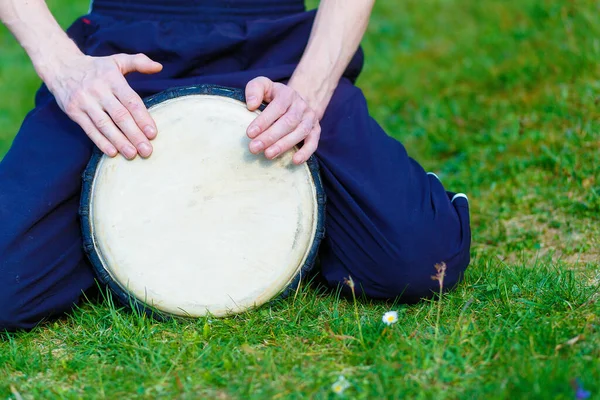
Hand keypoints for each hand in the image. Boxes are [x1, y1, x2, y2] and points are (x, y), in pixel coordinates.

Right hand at [46, 53, 162, 158]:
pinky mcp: (73, 111)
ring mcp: (84, 101)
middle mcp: (98, 90)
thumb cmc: (96, 68)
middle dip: (134, 135)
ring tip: (132, 154)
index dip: (142, 118)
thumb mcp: (117, 60)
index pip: (131, 101)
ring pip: (104, 125)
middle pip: (120, 116)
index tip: (153, 133)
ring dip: (119, 141)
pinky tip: (112, 152)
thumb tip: (159, 67)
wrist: (60, 66)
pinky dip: (100, 142)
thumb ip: (138, 62)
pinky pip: (89, 129)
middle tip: (147, 150)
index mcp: (112, 78)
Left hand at [245, 77, 320, 164]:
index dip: (264, 120)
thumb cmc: (274, 96)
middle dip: (270, 136)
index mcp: (287, 94)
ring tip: (268, 155)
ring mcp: (310, 118)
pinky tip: (295, 161)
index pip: (277, 107)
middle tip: (254, 148)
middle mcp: (301, 106)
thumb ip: (254, 89)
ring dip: (284, 145)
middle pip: (288, 121)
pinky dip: (306, 152)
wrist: (296, 101)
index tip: (250, 133)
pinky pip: (313, 142)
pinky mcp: (315, 130)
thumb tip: (251, 105)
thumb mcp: (263, 86)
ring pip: (300, 132)